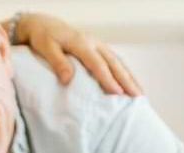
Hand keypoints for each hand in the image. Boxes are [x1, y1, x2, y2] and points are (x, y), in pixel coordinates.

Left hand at [15, 13, 141, 96]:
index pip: (97, 64)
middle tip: (137, 97)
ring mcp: (98, 45)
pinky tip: (131, 84)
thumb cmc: (43, 38)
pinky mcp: (99, 48)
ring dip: (130, 78)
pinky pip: (115, 61)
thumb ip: (58, 62)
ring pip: (118, 62)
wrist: (43, 25)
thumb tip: (68, 80)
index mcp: (81, 43)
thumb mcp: (46, 48)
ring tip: (140, 94)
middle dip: (127, 81)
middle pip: (114, 63)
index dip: (108, 79)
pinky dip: (125, 73)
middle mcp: (94, 43)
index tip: (117, 93)